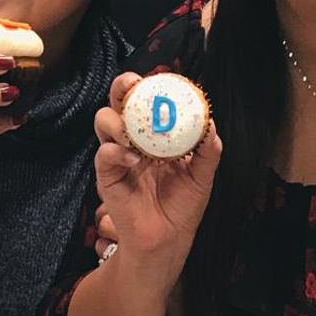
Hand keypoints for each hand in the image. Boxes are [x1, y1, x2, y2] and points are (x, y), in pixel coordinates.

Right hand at [91, 72, 221, 274]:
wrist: (167, 239)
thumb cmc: (182, 207)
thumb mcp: (202, 176)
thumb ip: (208, 151)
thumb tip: (211, 125)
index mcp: (154, 136)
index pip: (146, 101)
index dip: (149, 86)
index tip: (159, 77)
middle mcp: (132, 139)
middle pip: (119, 102)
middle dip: (122, 88)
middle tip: (132, 86)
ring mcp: (117, 156)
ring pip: (104, 121)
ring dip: (116, 119)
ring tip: (132, 130)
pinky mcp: (106, 175)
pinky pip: (104, 154)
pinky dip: (116, 151)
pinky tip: (133, 159)